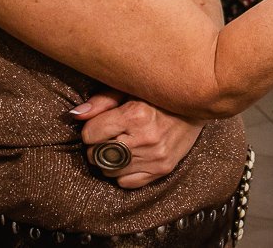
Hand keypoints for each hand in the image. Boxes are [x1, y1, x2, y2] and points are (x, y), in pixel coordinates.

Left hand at [71, 91, 204, 187]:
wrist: (196, 103)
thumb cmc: (158, 94)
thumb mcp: (130, 89)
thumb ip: (102, 101)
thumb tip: (76, 115)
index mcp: (136, 114)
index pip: (90, 134)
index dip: (92, 128)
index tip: (101, 123)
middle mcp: (146, 138)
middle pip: (97, 155)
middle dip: (97, 145)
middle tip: (110, 134)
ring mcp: (155, 156)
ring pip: (109, 170)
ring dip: (109, 160)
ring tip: (121, 144)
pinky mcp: (163, 169)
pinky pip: (127, 182)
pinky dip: (123, 172)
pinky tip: (132, 156)